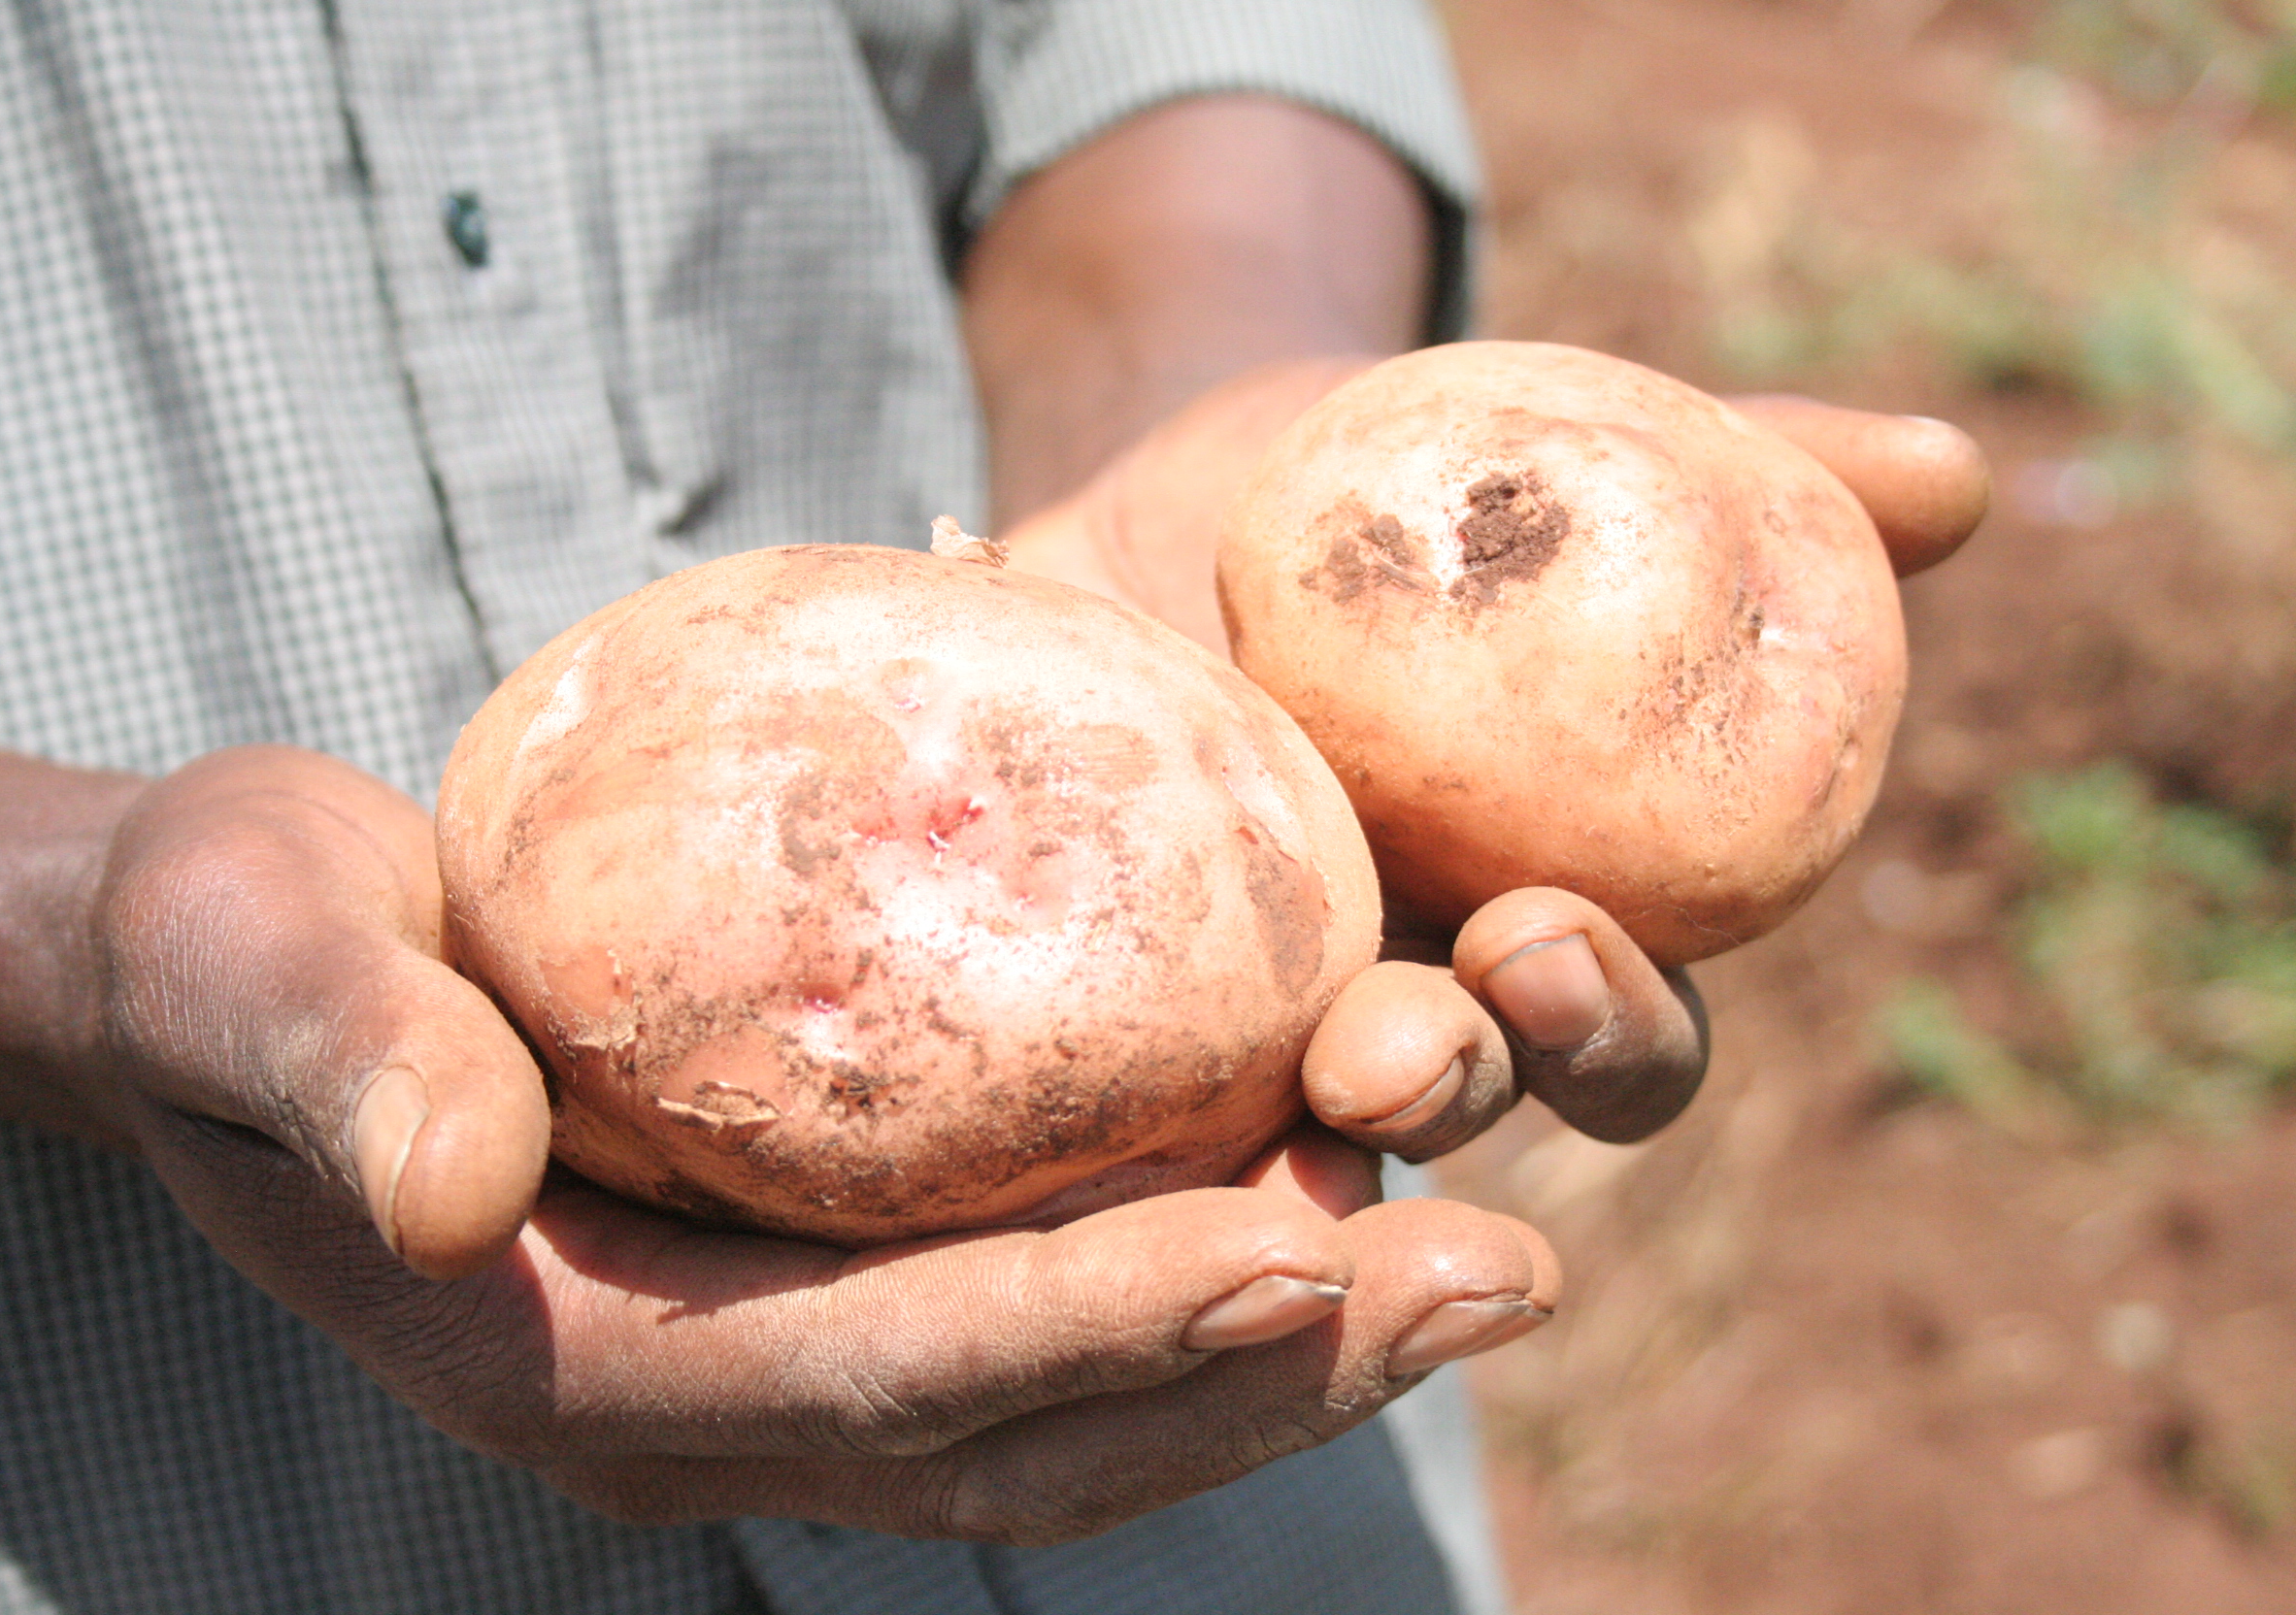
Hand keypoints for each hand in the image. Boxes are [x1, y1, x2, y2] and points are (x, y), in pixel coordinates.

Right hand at [68, 744, 1554, 1542]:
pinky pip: (1050, 1320)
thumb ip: (335, 1053)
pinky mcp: (825, 1285)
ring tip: (1488, 1258)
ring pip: (1075, 1411)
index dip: (1099, 1328)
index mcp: (585, 1364)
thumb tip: (457, 1178)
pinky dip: (1207, 1276)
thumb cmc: (241, 943)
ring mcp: (778, 1366)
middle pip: (1033, 1437)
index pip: (885, 1375)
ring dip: (1290, 1350)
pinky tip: (1345, 1180)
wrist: (238, 966)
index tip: (1308, 1245)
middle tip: (1499, 1274)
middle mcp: (709, 1407)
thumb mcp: (244, 955)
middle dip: (1272, 1374)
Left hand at [1004, 360, 1989, 1155]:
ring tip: (1255, 1078)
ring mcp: (1256, 1009)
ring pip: (1289, 1120)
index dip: (1606, 1027)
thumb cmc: (1431, 489)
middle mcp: (1410, 998)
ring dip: (1283, 1123)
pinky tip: (1059, 1079)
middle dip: (1448, 1091)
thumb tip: (1947, 472)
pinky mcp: (1111, 983)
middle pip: (1460, 1111)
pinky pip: (1113, 1069)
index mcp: (1552, 926)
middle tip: (1395, 1038)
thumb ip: (1753, 474)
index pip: (1621, 1044)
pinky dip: (1107, 1088)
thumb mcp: (1572, 456)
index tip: (1544, 937)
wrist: (1200, 483)